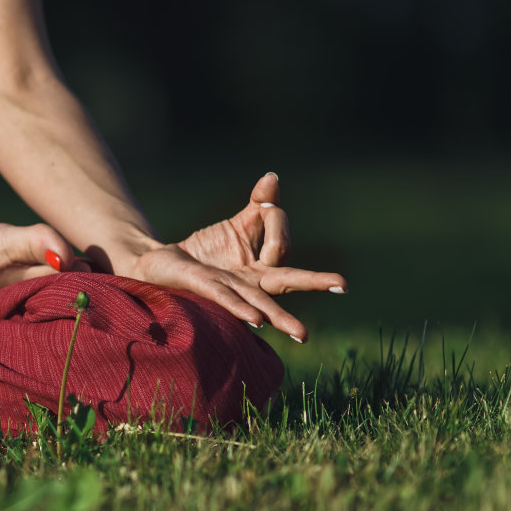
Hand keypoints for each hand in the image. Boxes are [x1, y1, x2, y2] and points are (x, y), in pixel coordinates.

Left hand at [125, 173, 345, 342]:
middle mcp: (252, 280)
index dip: (276, 222)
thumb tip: (273, 177)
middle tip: (343, 284)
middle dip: (316, 282)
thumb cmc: (207, 249)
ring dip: (282, 317)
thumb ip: (260, 204)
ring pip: (263, 302)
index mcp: (262, 266)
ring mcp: (232, 288)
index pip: (282, 241)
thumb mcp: (238, 224)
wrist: (166, 264)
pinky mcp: (207, 290)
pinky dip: (243, 309)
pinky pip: (229, 301)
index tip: (265, 204)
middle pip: (289, 280)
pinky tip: (257, 321)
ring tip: (302, 333)